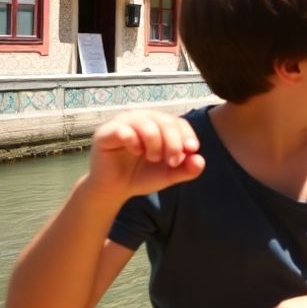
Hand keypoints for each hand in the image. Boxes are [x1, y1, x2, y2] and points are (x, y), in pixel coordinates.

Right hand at [84, 111, 203, 197]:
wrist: (114, 189)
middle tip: (173, 162)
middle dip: (174, 142)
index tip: (192, 151)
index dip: (187, 135)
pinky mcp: (106, 132)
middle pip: (165, 121)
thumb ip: (187, 169)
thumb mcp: (169, 174)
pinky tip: (136, 151)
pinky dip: (133, 140)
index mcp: (158, 125)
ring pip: (146, 123)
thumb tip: (200, 160)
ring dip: (155, 142)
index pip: (178, 123)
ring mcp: (123, 123)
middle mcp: (142, 118)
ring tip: (153, 158)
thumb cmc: (142, 175)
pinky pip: (122, 129)